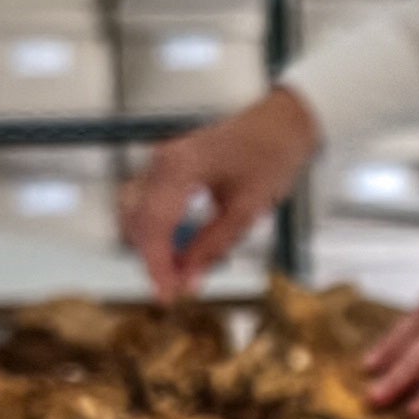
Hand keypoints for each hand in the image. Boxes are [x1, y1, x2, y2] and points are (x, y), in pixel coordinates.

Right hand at [121, 88, 318, 295]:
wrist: (283, 122)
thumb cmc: (271, 155)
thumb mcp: (248, 209)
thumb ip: (214, 246)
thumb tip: (189, 281)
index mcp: (180, 166)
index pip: (154, 224)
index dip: (157, 265)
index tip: (167, 296)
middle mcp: (163, 160)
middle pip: (137, 220)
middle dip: (152, 259)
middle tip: (175, 289)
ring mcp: (162, 161)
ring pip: (135, 212)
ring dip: (150, 245)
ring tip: (177, 273)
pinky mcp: (167, 166)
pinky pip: (147, 202)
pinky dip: (155, 230)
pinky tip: (175, 251)